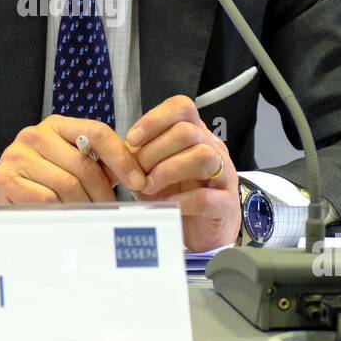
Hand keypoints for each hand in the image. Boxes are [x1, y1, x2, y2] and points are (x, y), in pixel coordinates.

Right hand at [0, 115, 146, 205]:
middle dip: (104, 192)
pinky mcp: (5, 178)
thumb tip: (136, 175)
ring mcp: (18, 155)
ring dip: (84, 206)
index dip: (122, 157)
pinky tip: (65, 218)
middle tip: (110, 210)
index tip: (137, 181)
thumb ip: (97, 164)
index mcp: (56, 126)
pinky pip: (46, 199)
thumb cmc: (39, 180)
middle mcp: (35, 135)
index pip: (97, 132)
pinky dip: (61, 212)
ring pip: (67, 185)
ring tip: (88, 217)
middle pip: (84, 165)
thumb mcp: (67, 164)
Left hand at [126, 95, 239, 251]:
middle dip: (154, 151)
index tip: (132, 140)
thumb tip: (114, 153)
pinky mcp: (226, 205)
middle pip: (187, 131)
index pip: (182, 108)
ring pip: (202, 156)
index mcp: (196, 135)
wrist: (201, 232)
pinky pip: (205, 197)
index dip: (154, 119)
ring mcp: (224, 175)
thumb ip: (137, 159)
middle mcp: (214, 149)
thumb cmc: (176, 196)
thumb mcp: (152, 171)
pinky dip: (179, 201)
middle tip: (138, 172)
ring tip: (149, 187)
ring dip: (167, 171)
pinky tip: (164, 205)